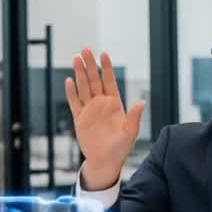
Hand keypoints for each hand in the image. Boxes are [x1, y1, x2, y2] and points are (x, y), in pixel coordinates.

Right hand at [66, 48, 143, 189]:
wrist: (105, 161)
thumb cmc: (120, 148)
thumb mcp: (130, 133)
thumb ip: (134, 117)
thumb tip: (142, 102)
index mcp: (114, 104)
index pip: (109, 81)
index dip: (106, 67)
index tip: (103, 53)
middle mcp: (101, 104)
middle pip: (94, 80)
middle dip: (90, 65)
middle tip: (85, 49)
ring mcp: (89, 110)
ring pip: (83, 88)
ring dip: (79, 73)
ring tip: (76, 58)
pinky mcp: (79, 119)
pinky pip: (74, 103)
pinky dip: (71, 93)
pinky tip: (68, 81)